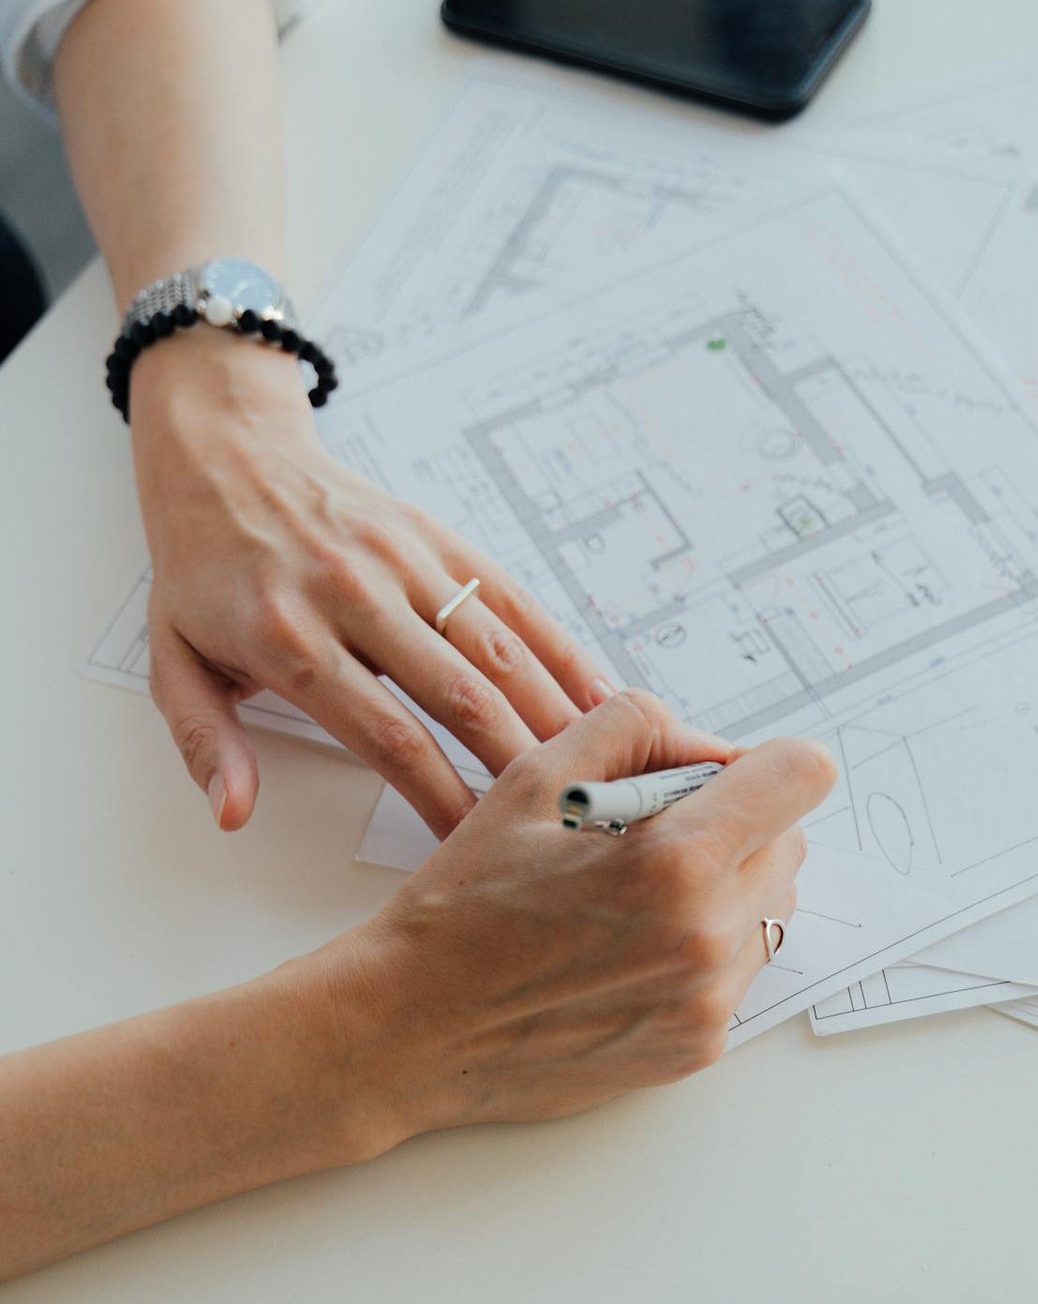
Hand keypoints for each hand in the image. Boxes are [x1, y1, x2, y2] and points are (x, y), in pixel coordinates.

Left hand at [128, 332, 614, 835]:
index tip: (477, 846)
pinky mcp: (438, 537)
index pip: (387, 736)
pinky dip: (561, 649)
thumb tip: (233, 813)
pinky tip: (599, 696)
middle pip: (459, 696)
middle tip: (564, 821)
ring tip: (600, 769)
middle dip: (518, 767)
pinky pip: (512, 598)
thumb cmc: (204, 574)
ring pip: (497, 648)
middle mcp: (354, 595)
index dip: (442, 797)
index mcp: (289, 639)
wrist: (223, 457)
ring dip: (553, 713)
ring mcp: (404, 561)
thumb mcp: (172, 663)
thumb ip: (207, 744)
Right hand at [324, 691, 836, 1141]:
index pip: (802, 777)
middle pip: (790, 843)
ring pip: (772, 909)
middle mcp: (707, 936)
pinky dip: (701, 950)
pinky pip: (739, 971)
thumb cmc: (464, 905)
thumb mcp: (533, 778)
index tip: (721, 775)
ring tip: (636, 898)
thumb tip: (715, 747)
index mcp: (674, 860)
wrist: (412, 1030)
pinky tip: (625, 952)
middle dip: (739, 824)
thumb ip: (637, 730)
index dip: (764, 763)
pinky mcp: (699, 1046)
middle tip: (653, 836)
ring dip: (726, 889)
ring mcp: (708, 1000)